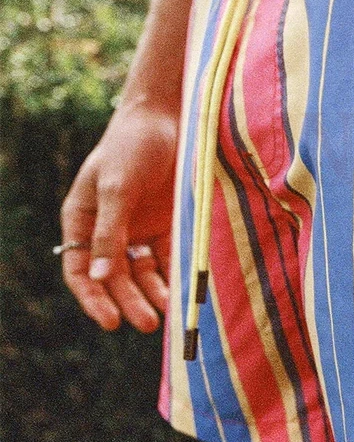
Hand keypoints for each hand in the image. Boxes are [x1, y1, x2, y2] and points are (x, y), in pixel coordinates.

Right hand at [60, 103, 177, 332]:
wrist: (169, 117)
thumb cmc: (132, 146)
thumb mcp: (117, 187)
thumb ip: (109, 232)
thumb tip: (100, 277)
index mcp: (83, 220)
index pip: (81, 271)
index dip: (93, 298)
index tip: (111, 321)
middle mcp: (109, 230)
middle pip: (115, 276)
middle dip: (129, 301)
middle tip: (147, 324)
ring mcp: (139, 227)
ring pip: (143, 272)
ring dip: (152, 293)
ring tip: (167, 313)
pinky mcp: (167, 223)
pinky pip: (169, 256)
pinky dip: (174, 274)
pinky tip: (183, 290)